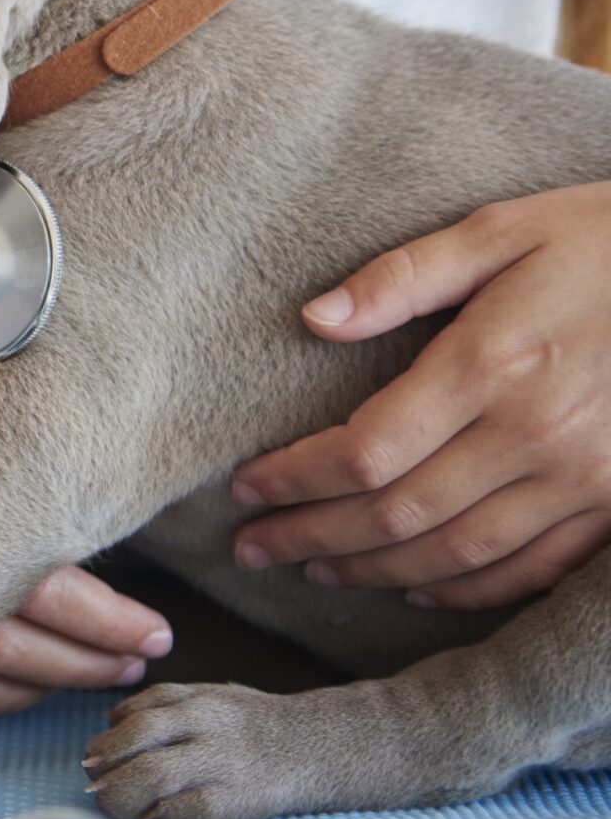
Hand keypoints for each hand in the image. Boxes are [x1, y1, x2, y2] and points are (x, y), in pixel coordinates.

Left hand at [231, 183, 610, 609]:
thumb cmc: (605, 240)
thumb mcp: (502, 229)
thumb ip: (403, 276)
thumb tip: (314, 317)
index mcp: (492, 366)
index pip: (364, 451)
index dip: (295, 478)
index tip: (244, 488)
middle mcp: (535, 436)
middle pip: (397, 513)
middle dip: (312, 535)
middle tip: (252, 548)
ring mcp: (583, 480)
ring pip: (455, 552)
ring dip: (373, 569)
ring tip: (313, 566)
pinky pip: (530, 569)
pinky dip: (464, 588)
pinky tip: (414, 586)